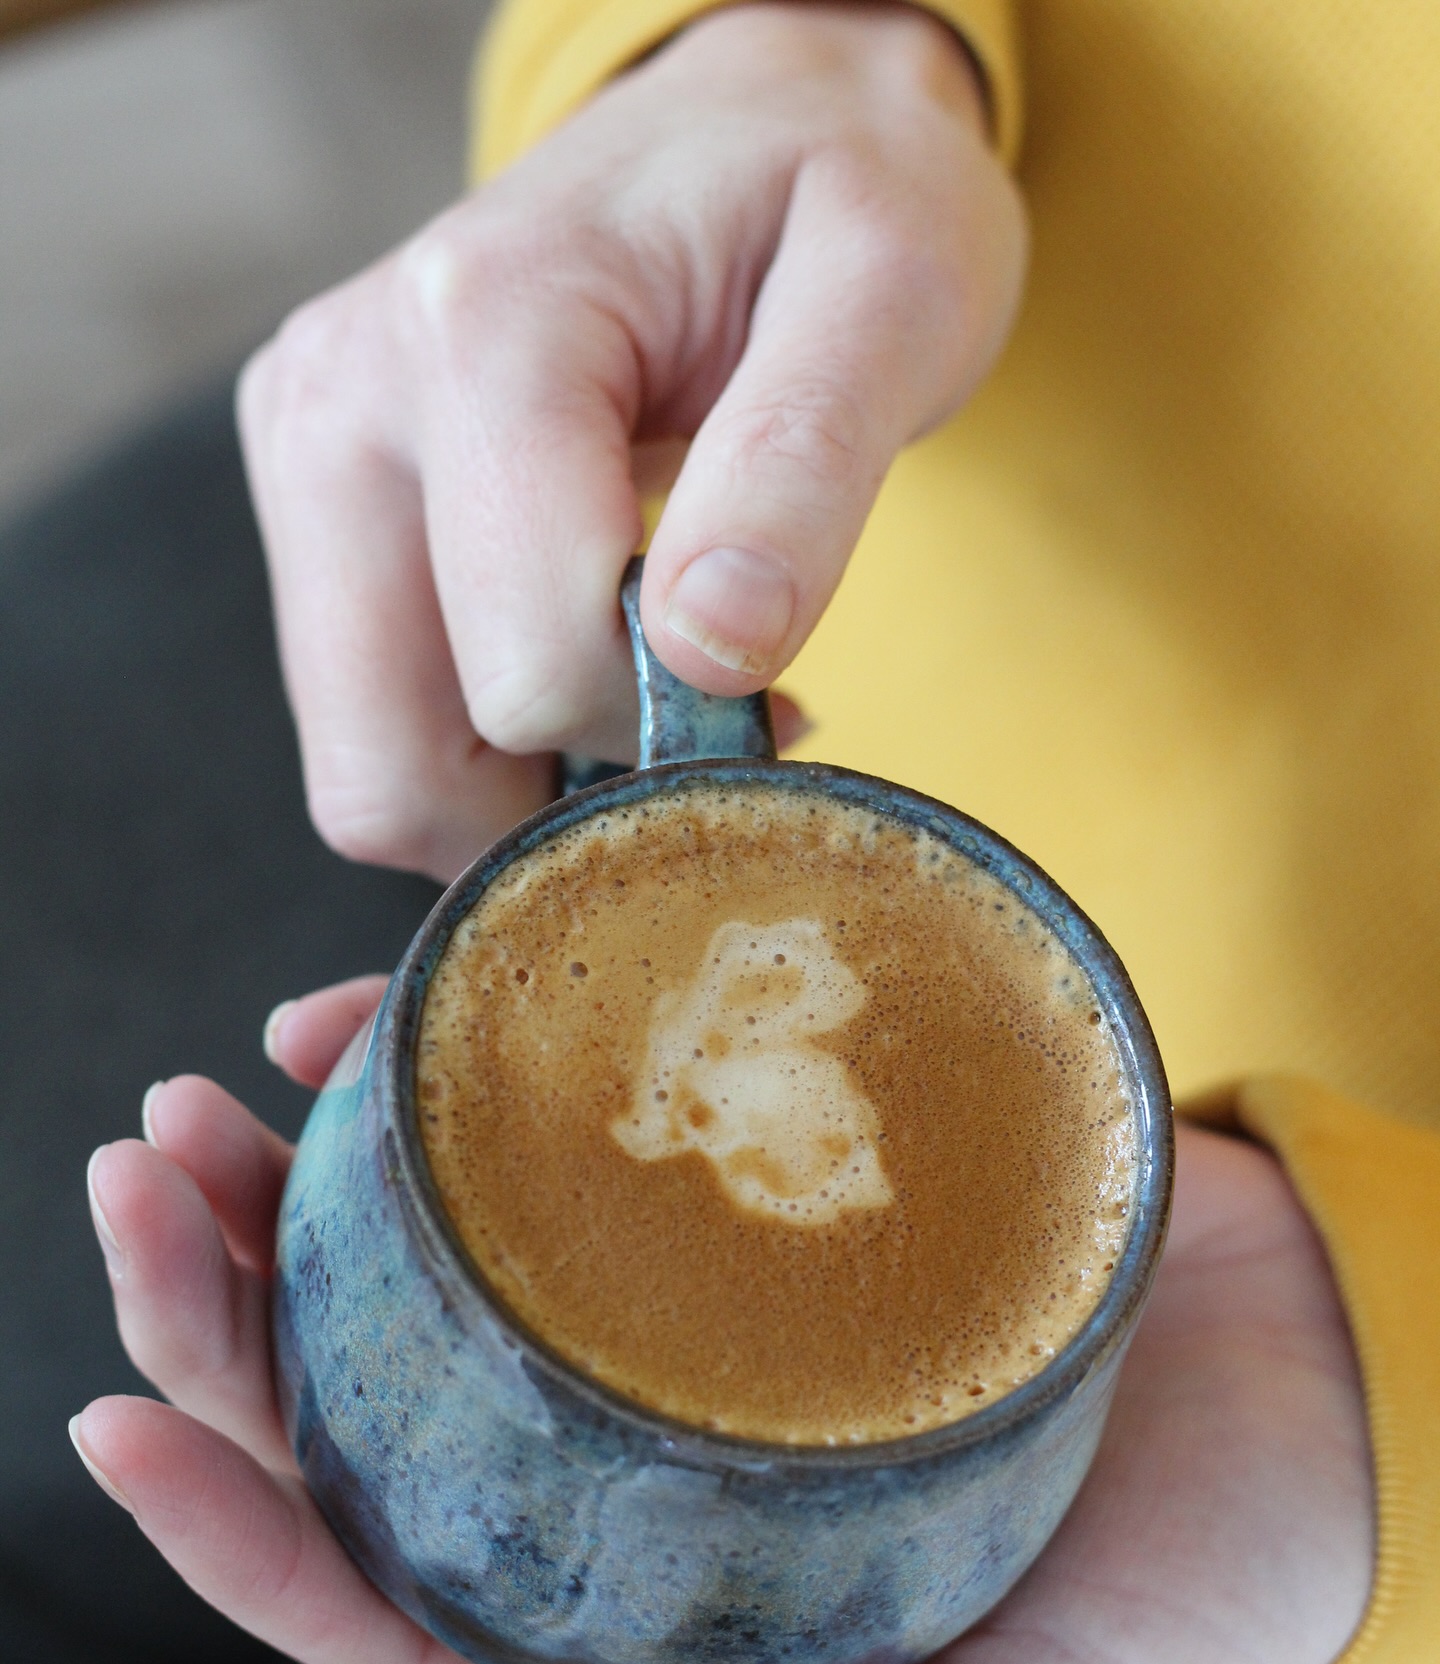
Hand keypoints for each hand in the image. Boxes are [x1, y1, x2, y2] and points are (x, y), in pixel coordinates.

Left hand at [77, 983, 1371, 1663]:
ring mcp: (684, 1307)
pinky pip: (571, 1119)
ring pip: (432, 1250)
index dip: (229, 1524)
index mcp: (654, 1597)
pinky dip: (462, 1066)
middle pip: (368, 1393)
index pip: (381, 1588)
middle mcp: (633, 1444)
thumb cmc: (1184, 1600)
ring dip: (298, 1177)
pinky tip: (383, 1014)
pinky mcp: (761, 1181)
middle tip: (139, 1180)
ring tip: (207, 1097)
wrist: (1325, 1401)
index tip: (116, 1417)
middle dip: (216, 1306)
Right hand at [238, 3, 1025, 879]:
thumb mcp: (892, 293)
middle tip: (698, 738)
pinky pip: (375, 726)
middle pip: (393, 764)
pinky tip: (585, 671)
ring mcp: (308, 456)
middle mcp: (343, 399)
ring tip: (646, 697)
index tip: (777, 696)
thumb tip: (707, 654)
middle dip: (566, 801)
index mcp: (479, 329)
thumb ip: (801, 470)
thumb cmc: (836, 194)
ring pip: (369, 771)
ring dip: (523, 790)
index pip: (527, 667)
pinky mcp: (313, 504)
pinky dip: (487, 753)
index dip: (665, 730)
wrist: (755, 119)